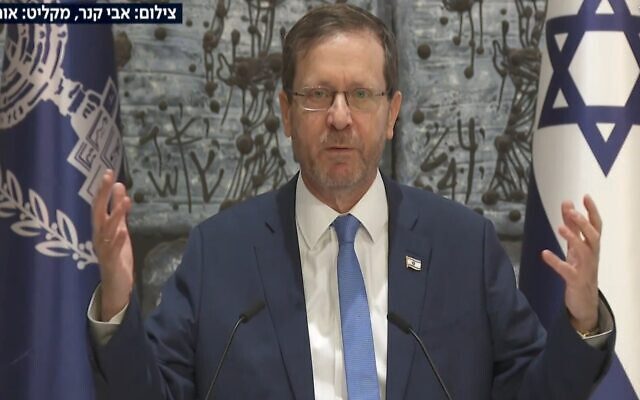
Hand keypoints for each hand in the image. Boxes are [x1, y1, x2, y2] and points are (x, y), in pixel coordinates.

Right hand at [92, 169, 133, 320]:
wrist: (116, 285)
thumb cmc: (116, 255)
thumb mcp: (120, 229)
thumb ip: (119, 210)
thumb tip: (119, 186)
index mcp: (100, 228)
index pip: (99, 205)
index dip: (103, 189)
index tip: (109, 172)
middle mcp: (98, 237)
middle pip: (98, 213)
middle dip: (103, 196)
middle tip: (109, 178)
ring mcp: (103, 250)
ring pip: (107, 231)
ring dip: (115, 216)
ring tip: (123, 202)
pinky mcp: (111, 263)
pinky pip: (113, 251)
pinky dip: (118, 242)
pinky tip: (124, 232)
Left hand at [541, 195, 600, 332]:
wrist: (584, 301)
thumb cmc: (581, 270)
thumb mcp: (576, 247)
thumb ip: (572, 227)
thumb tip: (568, 204)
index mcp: (592, 246)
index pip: (596, 226)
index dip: (592, 211)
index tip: (585, 196)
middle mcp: (592, 256)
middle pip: (594, 236)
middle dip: (584, 223)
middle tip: (571, 211)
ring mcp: (585, 269)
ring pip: (585, 252)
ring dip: (573, 239)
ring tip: (560, 228)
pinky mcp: (576, 281)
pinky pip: (567, 271)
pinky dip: (556, 262)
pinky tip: (544, 254)